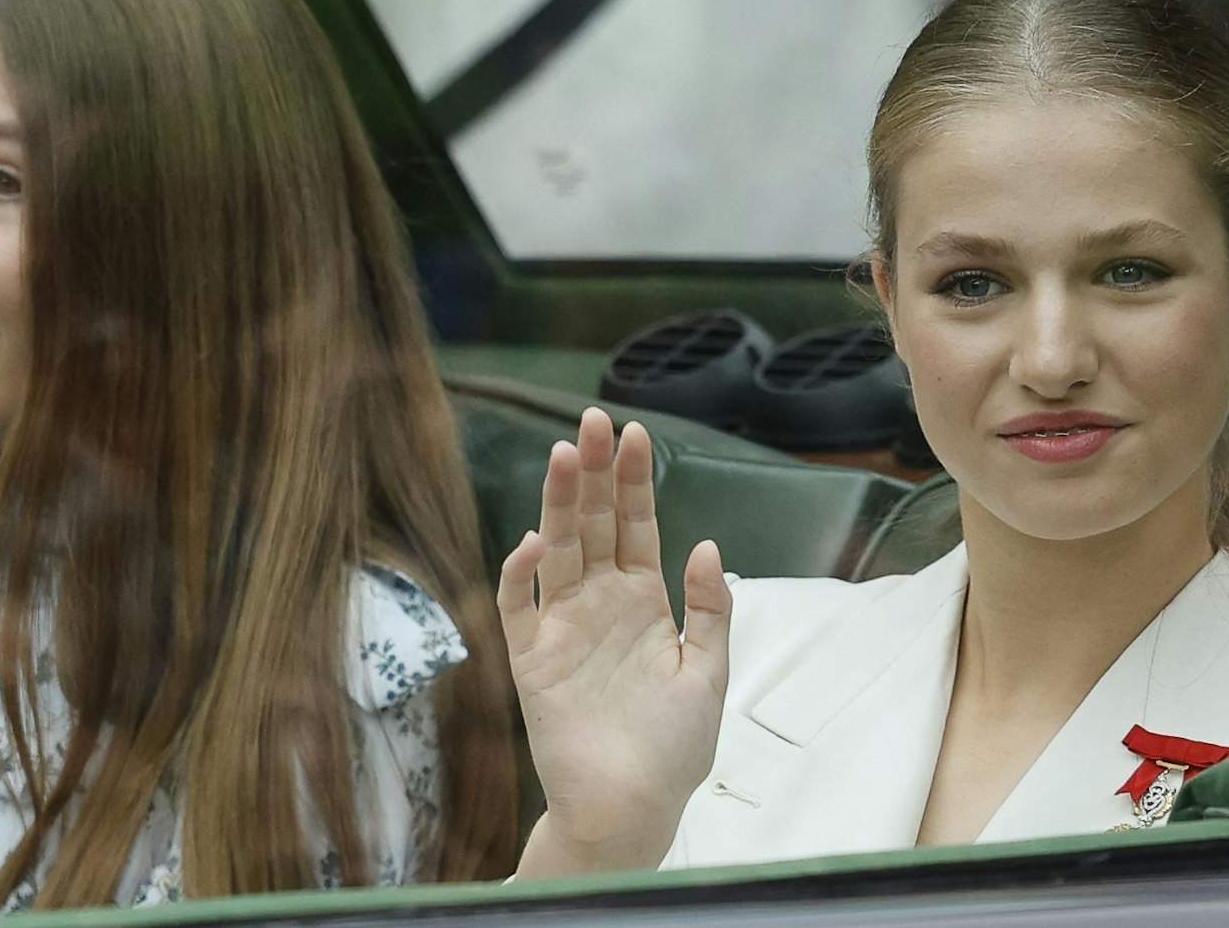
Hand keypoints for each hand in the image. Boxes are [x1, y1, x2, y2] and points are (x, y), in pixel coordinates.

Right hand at [497, 408, 730, 875]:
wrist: (631, 808)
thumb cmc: (674, 750)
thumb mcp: (710, 674)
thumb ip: (710, 610)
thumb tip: (706, 544)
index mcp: (643, 603)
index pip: (635, 527)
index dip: (634, 482)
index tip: (636, 432)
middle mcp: (599, 605)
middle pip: (594, 525)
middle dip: (595, 473)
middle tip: (594, 421)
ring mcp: (562, 628)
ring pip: (557, 550)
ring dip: (560, 503)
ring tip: (565, 454)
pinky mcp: (531, 659)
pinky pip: (517, 606)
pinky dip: (520, 572)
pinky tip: (536, 538)